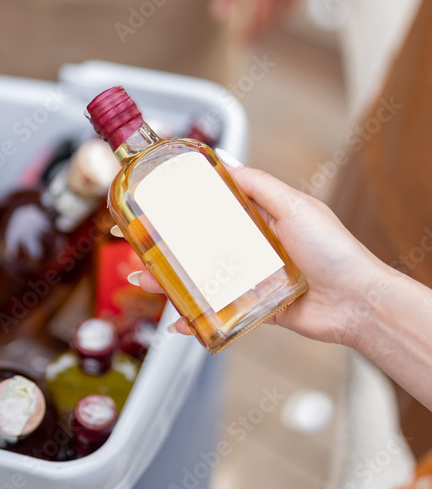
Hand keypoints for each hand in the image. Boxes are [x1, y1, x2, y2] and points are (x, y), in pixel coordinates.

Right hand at [137, 165, 389, 347]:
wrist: (357, 302)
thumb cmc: (334, 251)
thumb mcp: (295, 206)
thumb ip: (260, 186)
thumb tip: (227, 166)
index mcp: (261, 218)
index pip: (214, 205)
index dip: (182, 204)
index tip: (153, 201)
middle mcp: (253, 247)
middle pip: (198, 244)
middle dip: (163, 244)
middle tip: (132, 241)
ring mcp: (251, 279)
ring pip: (201, 278)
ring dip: (169, 281)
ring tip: (142, 279)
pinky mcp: (255, 308)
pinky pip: (219, 312)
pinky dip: (196, 318)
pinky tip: (177, 322)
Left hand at [212, 0, 320, 37]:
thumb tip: (219, 15)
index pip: (260, 18)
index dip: (249, 32)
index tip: (238, 40)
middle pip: (277, 17)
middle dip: (262, 29)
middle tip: (248, 36)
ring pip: (290, 7)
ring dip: (275, 17)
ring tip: (260, 22)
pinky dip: (286, 2)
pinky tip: (275, 1)